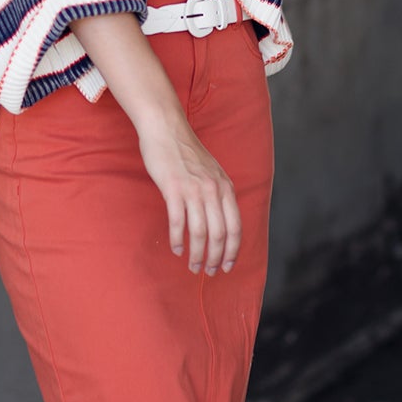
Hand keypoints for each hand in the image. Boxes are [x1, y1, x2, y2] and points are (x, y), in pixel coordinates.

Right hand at [136, 113, 241, 276]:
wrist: (165, 129)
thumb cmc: (185, 153)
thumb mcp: (212, 172)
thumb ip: (218, 194)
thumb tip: (220, 221)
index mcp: (226, 188)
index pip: (236, 227)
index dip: (233, 251)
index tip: (227, 266)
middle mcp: (213, 190)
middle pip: (220, 234)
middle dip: (215, 258)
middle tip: (208, 271)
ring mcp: (194, 189)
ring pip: (200, 232)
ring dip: (197, 254)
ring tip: (192, 265)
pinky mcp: (173, 189)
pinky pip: (178, 222)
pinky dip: (178, 239)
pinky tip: (176, 248)